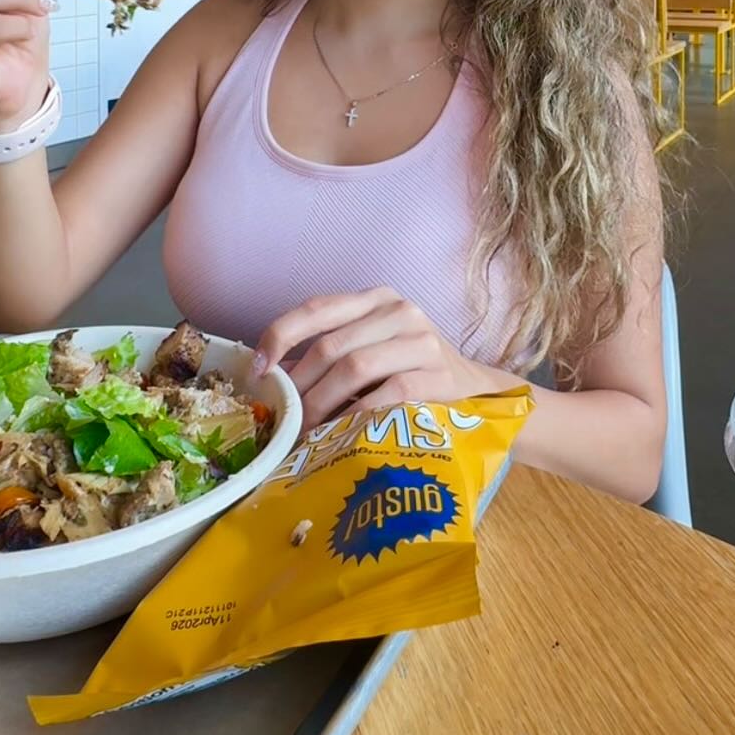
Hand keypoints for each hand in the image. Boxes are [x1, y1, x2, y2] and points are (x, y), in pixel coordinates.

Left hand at [254, 289, 502, 427]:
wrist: (476, 392)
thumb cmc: (411, 372)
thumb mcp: (370, 352)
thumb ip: (327, 357)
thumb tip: (271, 378)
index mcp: (375, 299)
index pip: (318, 308)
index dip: (281, 335)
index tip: (258, 369)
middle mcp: (399, 310)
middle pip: (332, 345)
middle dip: (300, 386)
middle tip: (283, 419)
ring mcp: (421, 340)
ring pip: (355, 367)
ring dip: (323, 404)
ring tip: (306, 432)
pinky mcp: (439, 373)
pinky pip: (387, 394)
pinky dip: (357, 416)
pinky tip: (342, 435)